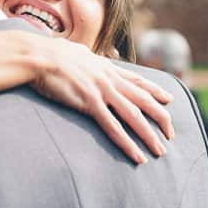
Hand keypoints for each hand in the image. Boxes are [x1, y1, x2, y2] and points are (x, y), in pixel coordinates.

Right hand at [30, 34, 173, 163]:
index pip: (137, 80)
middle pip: (144, 100)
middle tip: (171, 134)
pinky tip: (137, 156)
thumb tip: (88, 56)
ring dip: (149, 135)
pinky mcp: (89, 103)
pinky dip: (127, 143)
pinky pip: (113, 127)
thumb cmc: (49, 52)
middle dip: (161, 118)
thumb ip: (88, 58)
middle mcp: (109, 78)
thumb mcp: (76, 51)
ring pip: (134, 116)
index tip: (169, 100)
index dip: (155, 90)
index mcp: (105, 66)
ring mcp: (101, 91)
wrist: (36, 55)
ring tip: (160, 151)